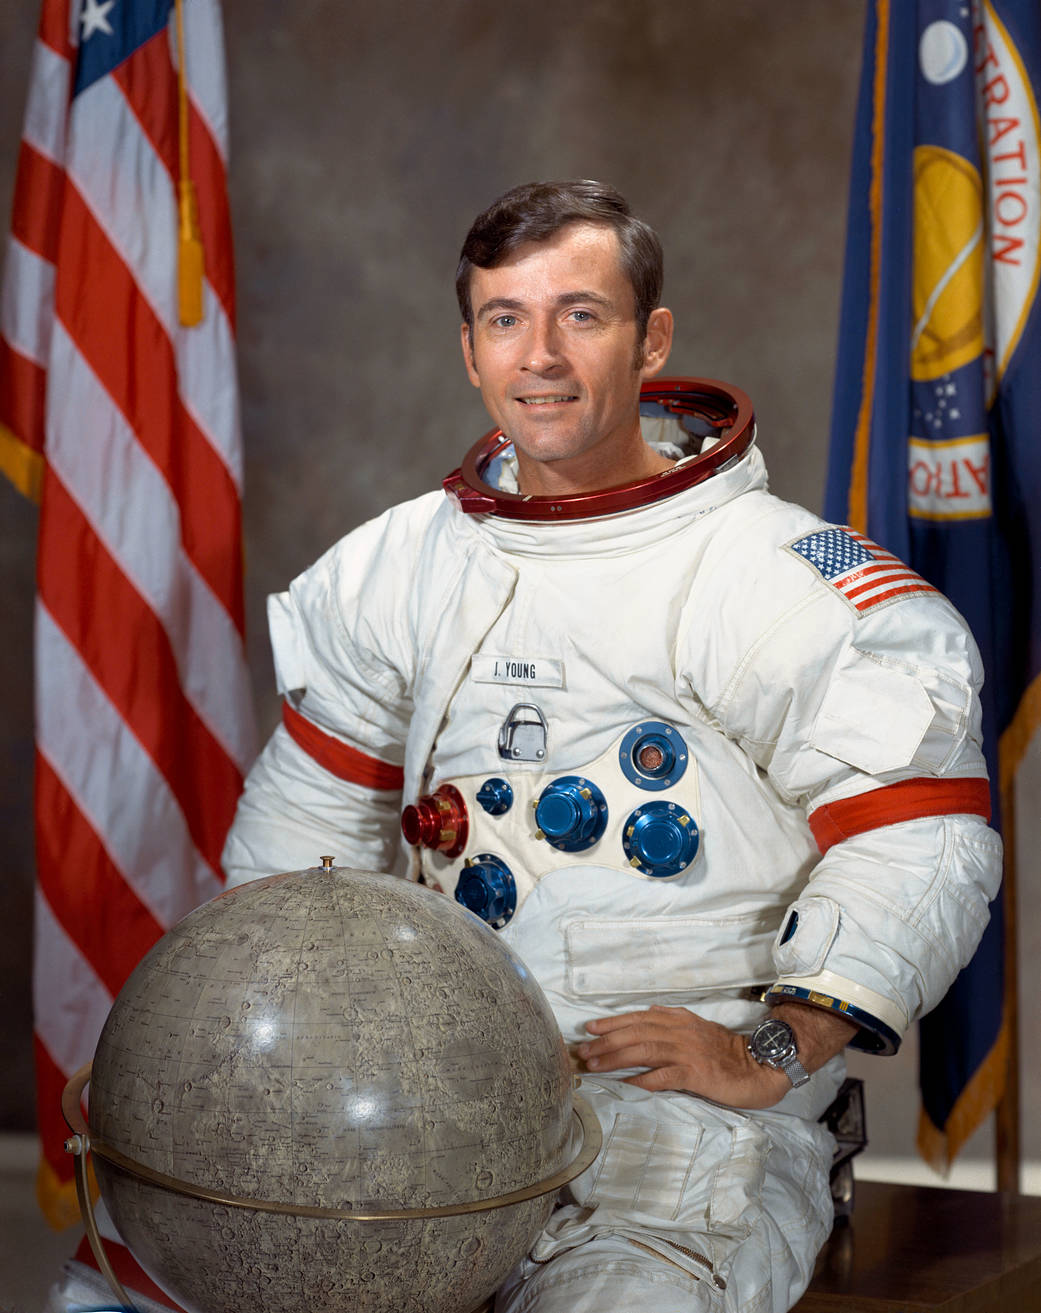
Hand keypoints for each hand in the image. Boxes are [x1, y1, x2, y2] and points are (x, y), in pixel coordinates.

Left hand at [575, 1004, 790, 1108]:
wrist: (758, 1065)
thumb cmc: (726, 1050)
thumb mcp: (698, 1026)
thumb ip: (674, 1018)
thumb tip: (651, 1011)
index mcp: (679, 1020)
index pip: (638, 1018)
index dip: (612, 1023)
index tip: (589, 1028)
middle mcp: (680, 1031)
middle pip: (635, 1033)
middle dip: (606, 1041)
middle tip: (583, 1051)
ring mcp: (687, 1052)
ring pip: (643, 1050)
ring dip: (615, 1058)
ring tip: (594, 1065)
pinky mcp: (695, 1073)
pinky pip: (663, 1076)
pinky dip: (641, 1079)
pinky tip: (624, 1084)